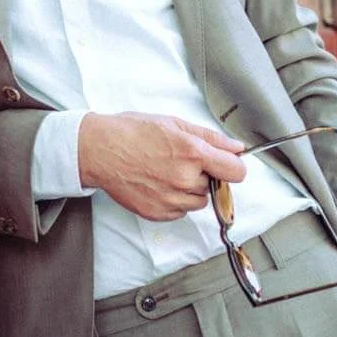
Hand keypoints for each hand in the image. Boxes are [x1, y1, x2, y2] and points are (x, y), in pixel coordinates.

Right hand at [76, 112, 247, 221]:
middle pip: (216, 186)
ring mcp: (171, 199)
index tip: (226, 164)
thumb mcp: (174, 124)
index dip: (233, 167)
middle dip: (204, 174)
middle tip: (181, 161)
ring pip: (199, 201)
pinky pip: (180, 212)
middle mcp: (184, 179)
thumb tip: (236, 148)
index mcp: (192, 153)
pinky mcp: (158, 213)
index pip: (237, 172)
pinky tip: (158, 183)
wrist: (99, 150)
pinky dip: (174, 201)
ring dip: (190, 190)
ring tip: (167, 172)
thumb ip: (210, 138)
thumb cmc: (131, 132)